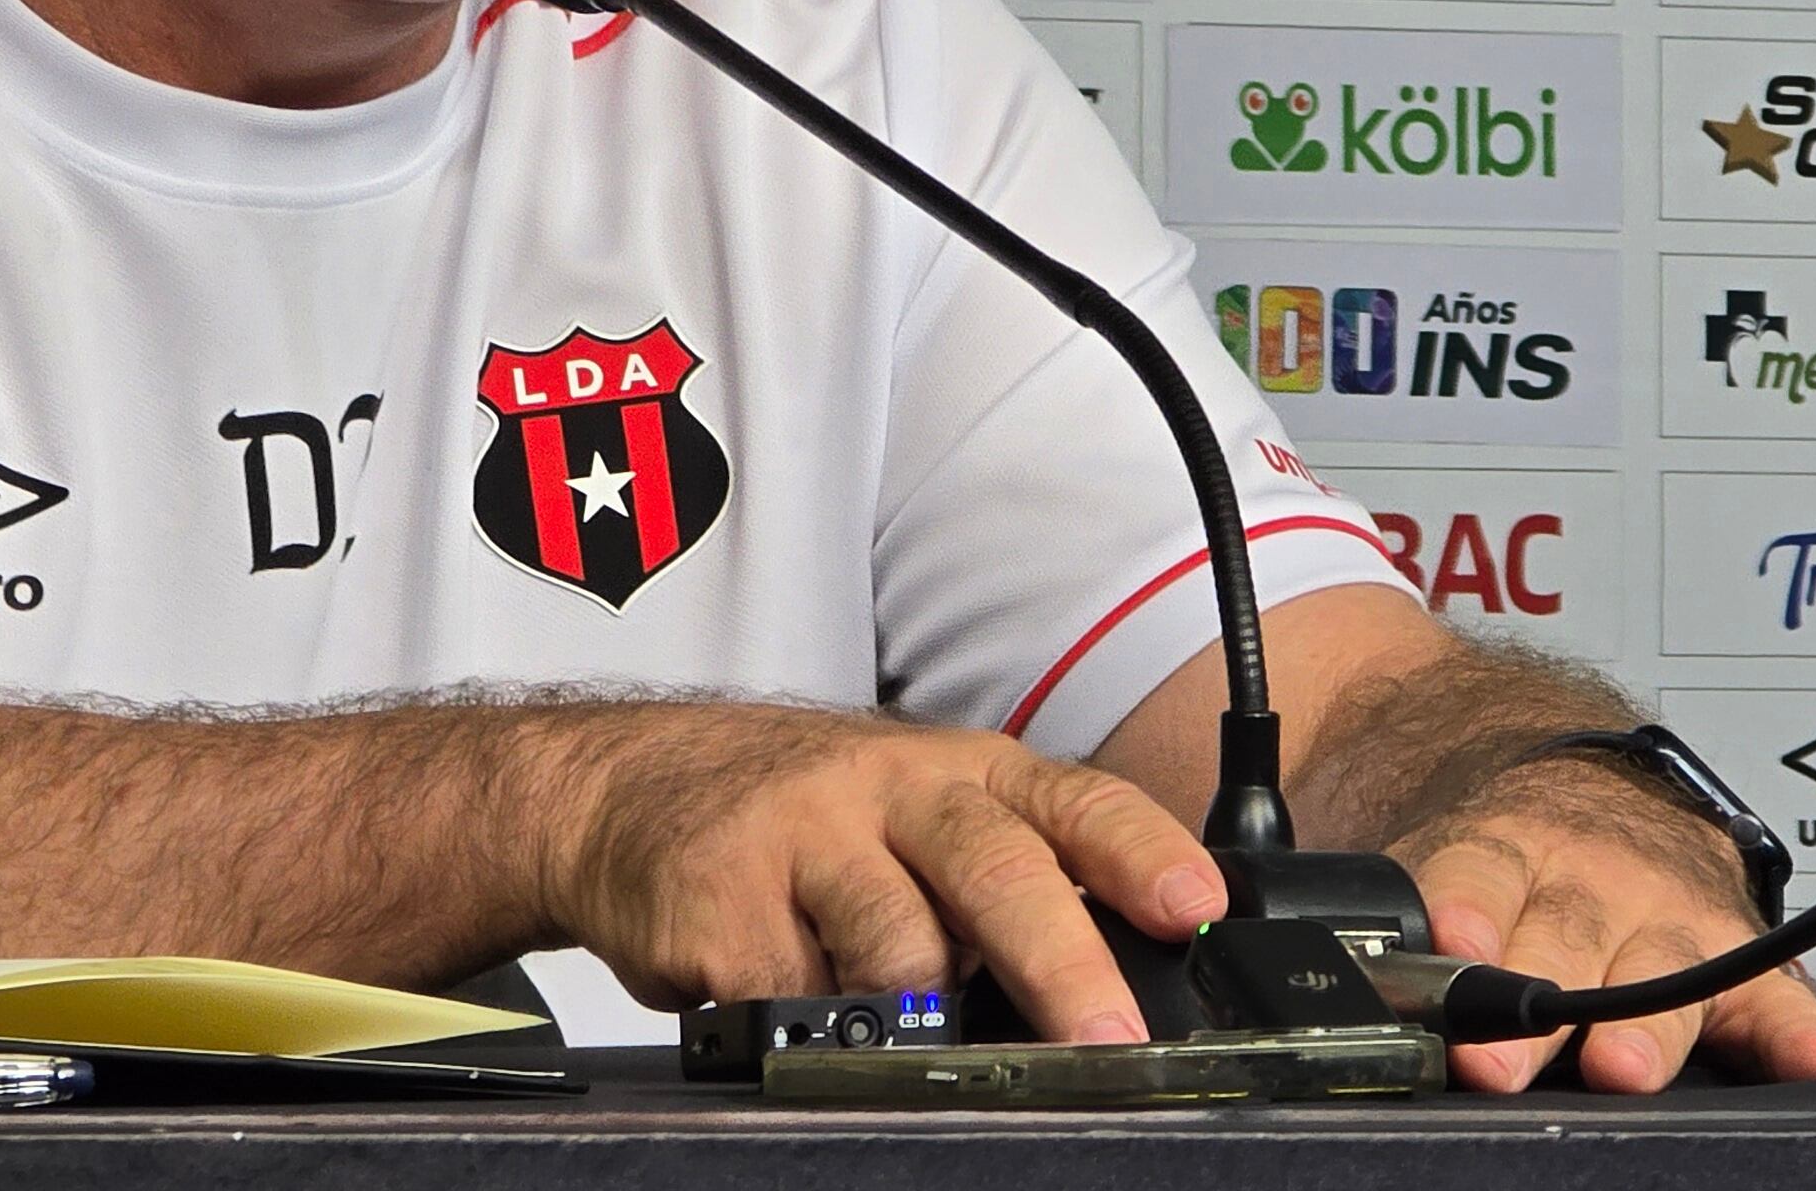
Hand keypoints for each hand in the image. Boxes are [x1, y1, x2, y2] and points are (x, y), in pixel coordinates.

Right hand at [535, 704, 1222, 1042]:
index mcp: (961, 773)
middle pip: (994, 868)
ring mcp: (804, 836)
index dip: (1140, 853)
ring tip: (892, 1026)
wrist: (623, 787)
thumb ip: (1001, 879)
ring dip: (914, 1010)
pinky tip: (780, 994)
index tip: (1192, 908)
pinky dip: (802, 1024)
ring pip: (897, 945)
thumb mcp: (913, 814)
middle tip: (1105, 1042)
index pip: (1072, 801)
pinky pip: (789, 996)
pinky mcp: (723, 899)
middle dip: (1063, 964)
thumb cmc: (799, 818)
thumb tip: (1109, 990)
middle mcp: (891, 789)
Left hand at [1395, 765, 1815, 1093]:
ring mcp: (1669, 908)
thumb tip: (1298, 976)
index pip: (1474, 872)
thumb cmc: (1500, 841)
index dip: (1462, 906)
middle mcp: (1591, 870)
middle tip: (1500, 1054)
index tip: (1450, 940)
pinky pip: (1776, 991)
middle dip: (1535, 999)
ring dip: (1645, 1024)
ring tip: (1624, 1068)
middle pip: (1564, 935)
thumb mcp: (1438, 854)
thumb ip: (1390, 916)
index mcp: (1502, 837)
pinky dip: (1795, 1026)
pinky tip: (1811, 1056)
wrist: (1577, 770)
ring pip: (1662, 969)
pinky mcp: (1736, 949)